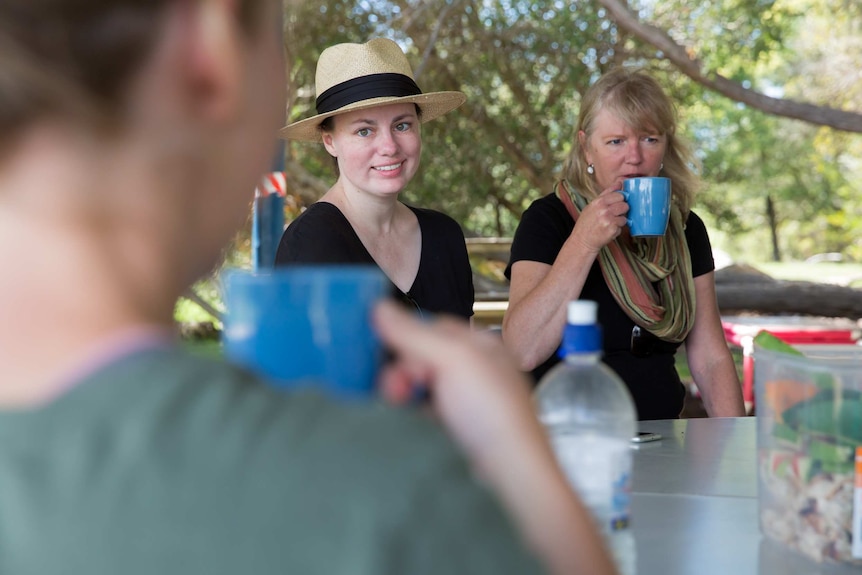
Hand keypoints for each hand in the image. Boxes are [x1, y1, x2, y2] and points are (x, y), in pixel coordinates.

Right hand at [372, 300, 537, 468]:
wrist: (512, 466)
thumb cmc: (488, 408)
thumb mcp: (450, 360)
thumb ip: (413, 334)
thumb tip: (379, 307)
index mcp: (479, 341)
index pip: (432, 325)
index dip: (406, 337)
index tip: (385, 352)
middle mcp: (476, 362)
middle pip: (425, 353)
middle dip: (404, 367)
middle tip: (395, 388)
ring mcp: (471, 392)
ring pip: (426, 379)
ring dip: (407, 387)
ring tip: (400, 401)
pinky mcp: (463, 419)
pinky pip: (431, 402)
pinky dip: (417, 404)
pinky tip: (414, 413)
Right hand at [571, 185, 628, 252]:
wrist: (582, 241)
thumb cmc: (587, 223)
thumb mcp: (593, 205)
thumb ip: (607, 194)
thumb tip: (619, 183)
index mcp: (599, 201)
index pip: (619, 194)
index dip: (620, 200)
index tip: (616, 204)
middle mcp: (604, 209)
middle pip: (624, 204)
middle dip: (621, 210)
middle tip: (613, 215)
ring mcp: (609, 219)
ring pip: (625, 216)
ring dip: (620, 220)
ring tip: (610, 223)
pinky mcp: (613, 229)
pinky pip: (623, 226)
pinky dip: (617, 229)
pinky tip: (609, 230)